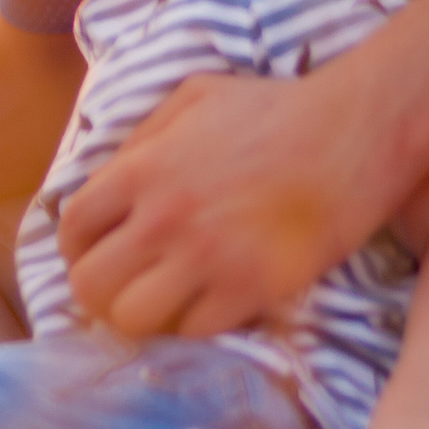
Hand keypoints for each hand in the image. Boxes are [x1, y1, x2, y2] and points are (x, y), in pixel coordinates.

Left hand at [58, 69, 406, 338]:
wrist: (357, 131)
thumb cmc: (278, 108)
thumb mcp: (195, 96)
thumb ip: (144, 137)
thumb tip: (110, 178)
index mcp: (142, 169)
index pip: (72, 230)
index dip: (75, 250)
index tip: (94, 256)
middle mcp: (162, 219)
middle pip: (89, 286)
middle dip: (99, 293)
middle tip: (124, 289)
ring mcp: (205, 258)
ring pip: (134, 319)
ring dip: (142, 316)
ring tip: (163, 304)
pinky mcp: (251, 289)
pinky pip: (196, 331)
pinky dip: (196, 324)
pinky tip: (211, 305)